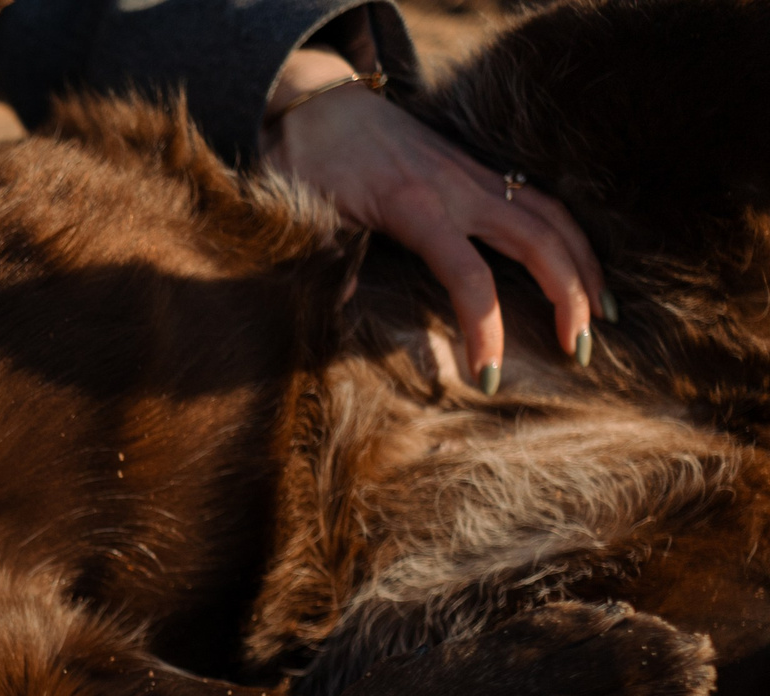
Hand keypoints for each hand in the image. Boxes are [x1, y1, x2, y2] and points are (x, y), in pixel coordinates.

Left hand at [263, 45, 608, 388]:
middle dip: (567, 297)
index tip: (489, 377)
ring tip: (602, 317)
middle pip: (537, 242)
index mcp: (415, 209)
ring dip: (584, 266)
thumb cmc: (307, 167)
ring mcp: (475, 177)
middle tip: (581, 352)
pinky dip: (570, 236)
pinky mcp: (480, 171)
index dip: (485, 329)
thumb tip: (340, 307)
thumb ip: (325, 262)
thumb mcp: (304, 219)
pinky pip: (541, 202)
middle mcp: (459, 190)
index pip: (469, 277)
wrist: (320, 107)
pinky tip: (583, 267)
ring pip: (551, 218)